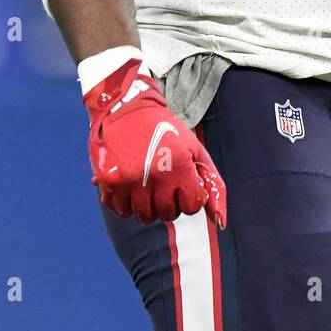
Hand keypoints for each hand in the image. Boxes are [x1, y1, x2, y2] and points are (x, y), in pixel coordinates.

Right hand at [84, 57, 226, 227]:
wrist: (128, 109)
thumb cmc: (167, 132)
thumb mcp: (195, 151)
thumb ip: (213, 185)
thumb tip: (221, 222)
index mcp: (180, 166)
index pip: (191, 206)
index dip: (189, 197)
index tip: (182, 184)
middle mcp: (155, 175)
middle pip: (166, 214)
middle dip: (169, 203)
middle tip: (164, 184)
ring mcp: (130, 180)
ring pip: (143, 217)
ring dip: (147, 206)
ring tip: (147, 184)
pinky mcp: (109, 182)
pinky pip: (120, 211)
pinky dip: (125, 204)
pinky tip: (130, 185)